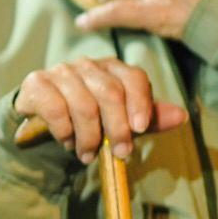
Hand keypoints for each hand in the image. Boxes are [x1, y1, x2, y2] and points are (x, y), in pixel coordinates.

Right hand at [14, 57, 185, 163]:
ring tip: (88, 154)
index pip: (133, 78)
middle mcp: (87, 64)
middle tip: (118, 153)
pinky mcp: (36, 82)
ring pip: (84, 104)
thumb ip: (147, 119)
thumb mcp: (119, 122)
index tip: (140, 130)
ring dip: (89, 137)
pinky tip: (66, 142)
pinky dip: (65, 132)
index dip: (140, 104)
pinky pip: (56, 109)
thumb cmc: (85, 122)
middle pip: (110, 92)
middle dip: (117, 128)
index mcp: (111, 68)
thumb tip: (181, 116)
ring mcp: (60, 71)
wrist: (39, 125)